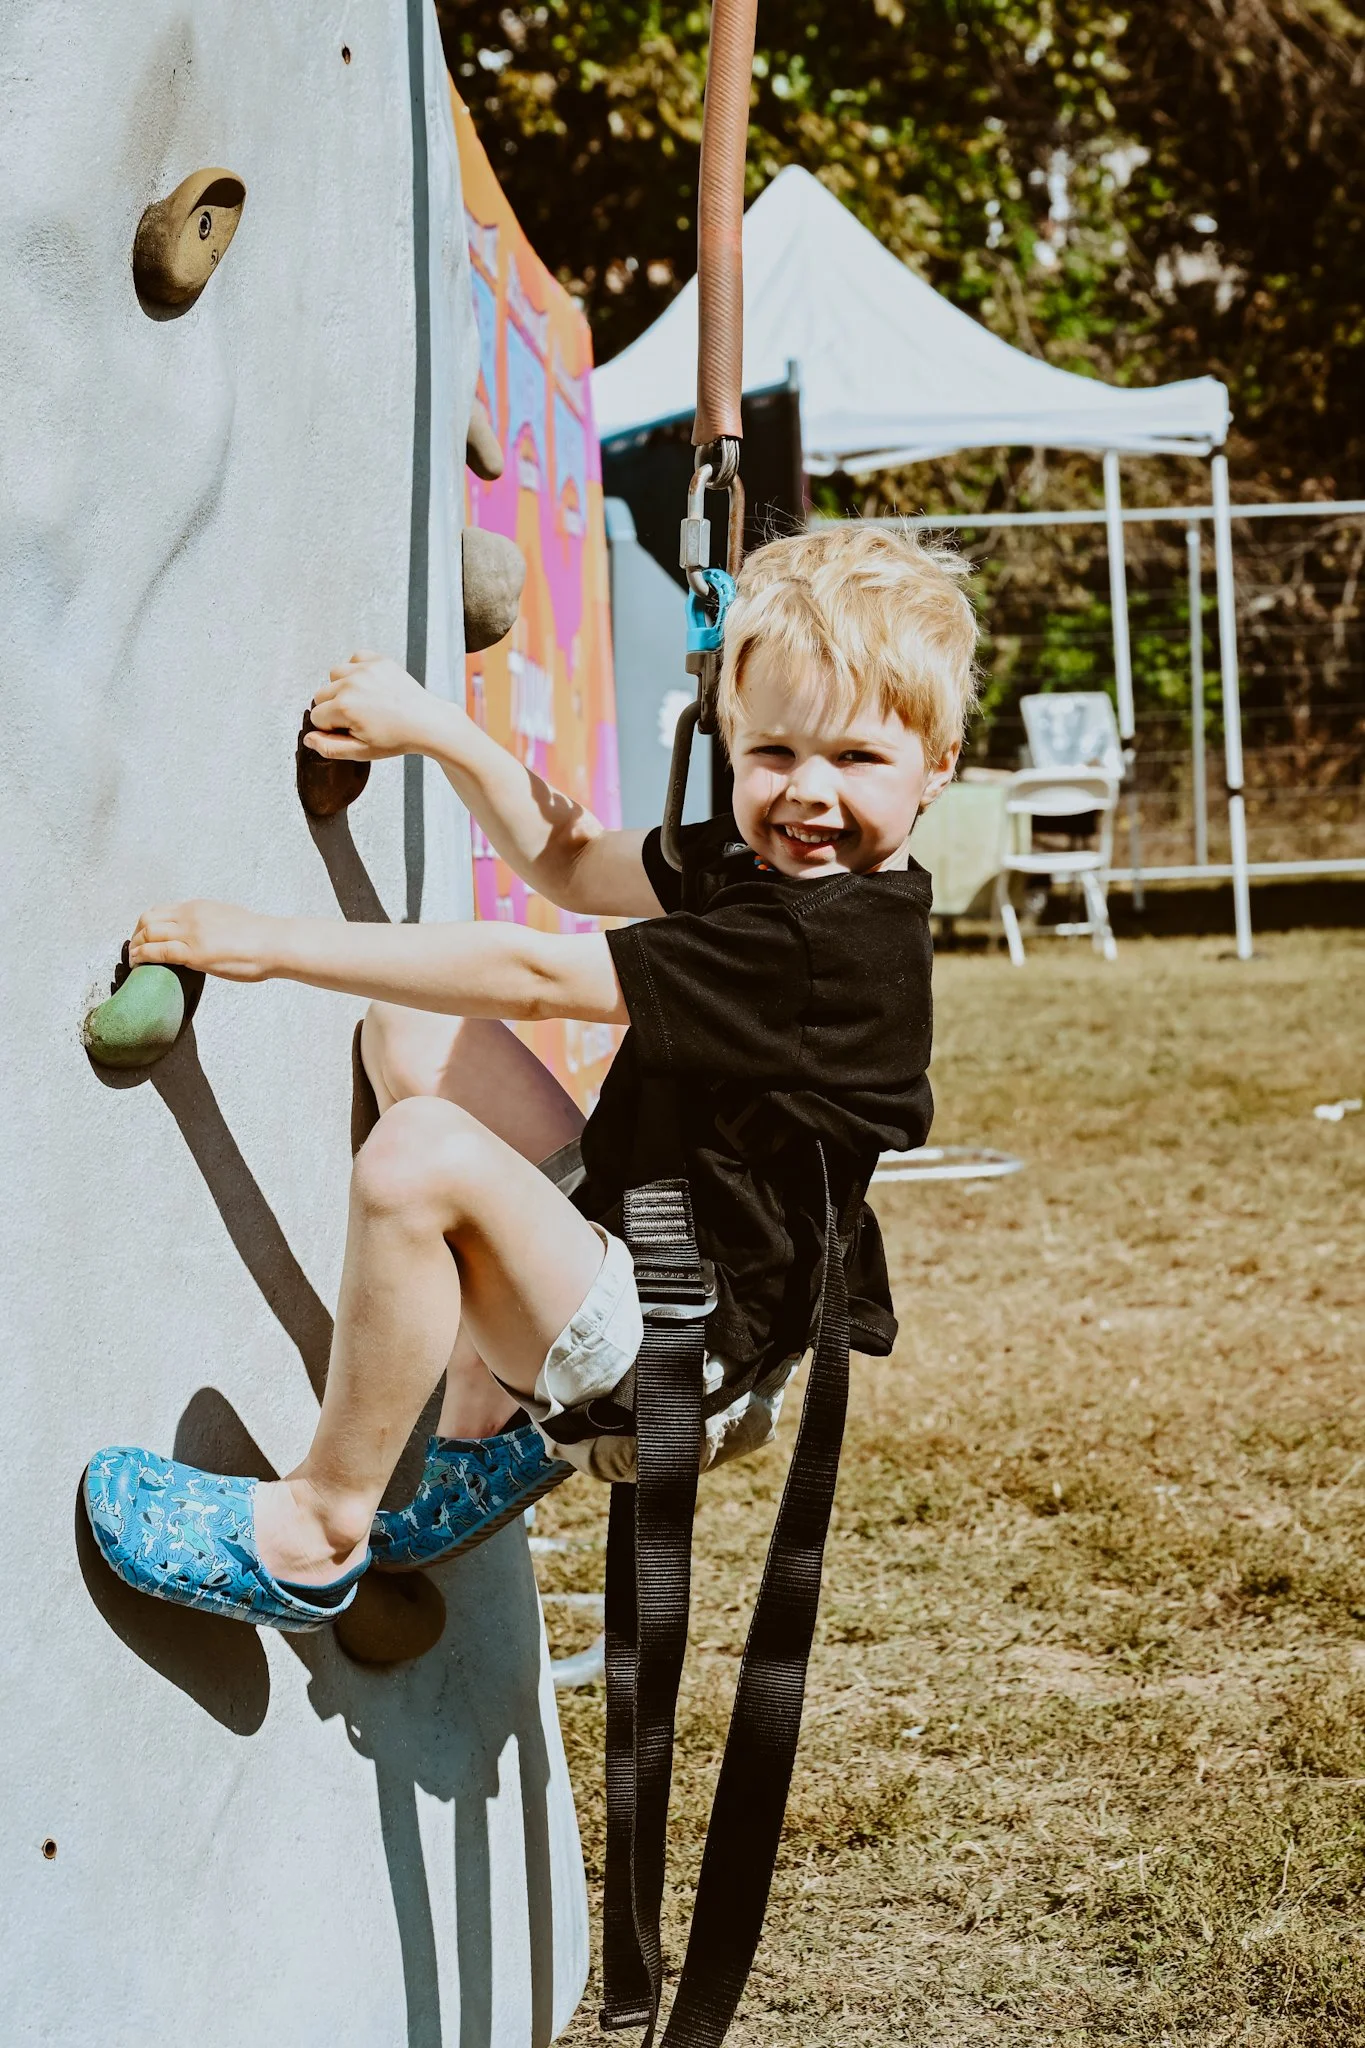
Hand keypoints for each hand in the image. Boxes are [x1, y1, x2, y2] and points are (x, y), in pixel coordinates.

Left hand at [128, 901, 278, 982]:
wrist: (273, 942)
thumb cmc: (258, 936)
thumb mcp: (227, 919)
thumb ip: (209, 923)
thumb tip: (204, 934)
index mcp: (199, 907)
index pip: (160, 910)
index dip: (146, 924)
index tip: (143, 937)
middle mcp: (190, 915)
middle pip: (148, 919)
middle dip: (136, 935)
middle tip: (135, 950)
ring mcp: (191, 933)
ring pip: (148, 934)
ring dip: (135, 947)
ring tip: (133, 960)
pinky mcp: (194, 953)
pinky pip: (157, 952)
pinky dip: (142, 957)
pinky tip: (138, 964)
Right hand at [304, 653, 445, 761]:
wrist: (426, 721)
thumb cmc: (397, 737)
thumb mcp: (361, 751)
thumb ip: (329, 747)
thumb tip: (308, 739)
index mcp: (344, 707)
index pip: (316, 717)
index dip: (331, 727)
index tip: (350, 729)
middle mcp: (351, 684)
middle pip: (321, 694)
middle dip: (333, 707)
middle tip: (358, 717)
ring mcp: (364, 669)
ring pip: (334, 675)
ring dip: (342, 687)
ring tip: (363, 700)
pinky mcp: (377, 660)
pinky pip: (353, 659)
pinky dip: (356, 670)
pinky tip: (369, 685)